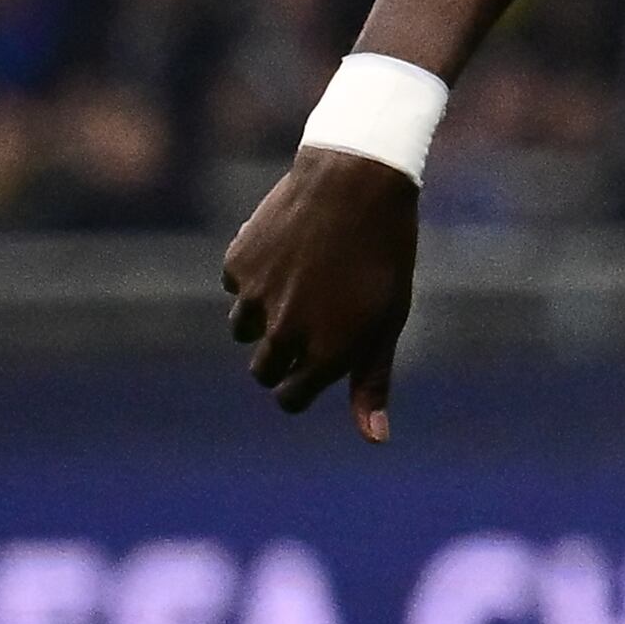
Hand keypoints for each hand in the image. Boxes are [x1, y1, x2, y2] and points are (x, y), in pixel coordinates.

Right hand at [221, 149, 424, 439]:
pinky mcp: (237, 265)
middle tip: (310, 321)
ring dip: (265, 318)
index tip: (312, 368)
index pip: (289, 398)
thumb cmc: (383, 257)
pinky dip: (255, 277)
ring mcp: (257, 298)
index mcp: (329, 352)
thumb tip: (375, 440)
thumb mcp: (387, 320)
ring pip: (243, 330)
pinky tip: (287, 251)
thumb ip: (372, 381)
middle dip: (282, 357)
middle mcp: (287, 332)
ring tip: (303, 281)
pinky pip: (237, 287)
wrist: (355, 183)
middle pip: (264, 370)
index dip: (301, 387)